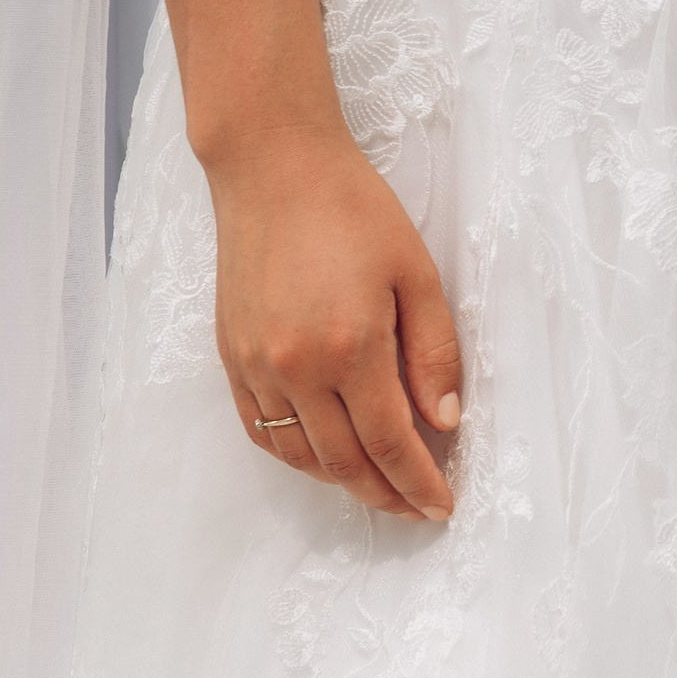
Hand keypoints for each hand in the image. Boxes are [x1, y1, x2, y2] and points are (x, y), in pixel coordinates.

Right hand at [202, 124, 461, 520]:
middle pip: (344, 461)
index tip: (443, 506)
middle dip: (385, 494)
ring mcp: (255, 366)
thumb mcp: (418, 274)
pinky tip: (325, 455)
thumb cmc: (355, 211)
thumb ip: (434, 353)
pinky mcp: (231, 356)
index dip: (419, 482)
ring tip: (379, 488)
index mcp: (350, 348)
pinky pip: (261, 429)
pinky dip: (296, 455)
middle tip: (417, 507)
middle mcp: (295, 367)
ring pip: (299, 454)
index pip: (391, 443)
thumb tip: (445, 421)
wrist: (274, 169)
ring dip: (341, 481)